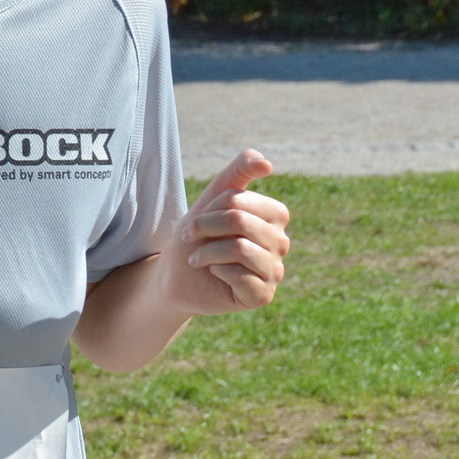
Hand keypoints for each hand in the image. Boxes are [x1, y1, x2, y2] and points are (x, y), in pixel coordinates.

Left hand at [158, 149, 289, 315]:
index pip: (238, 201)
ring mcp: (275, 270)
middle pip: (238, 220)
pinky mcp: (264, 296)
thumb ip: (240, 171)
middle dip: (204, 228)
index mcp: (275, 215)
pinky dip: (217, 272)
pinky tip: (216, 275)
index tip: (196, 221)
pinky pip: (241, 276)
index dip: (209, 209)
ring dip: (207, 252)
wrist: (177, 276)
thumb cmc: (198, 235)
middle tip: (191, 238)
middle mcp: (281, 242)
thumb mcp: (214, 197)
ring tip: (198, 258)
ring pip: (239, 248)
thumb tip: (267, 163)